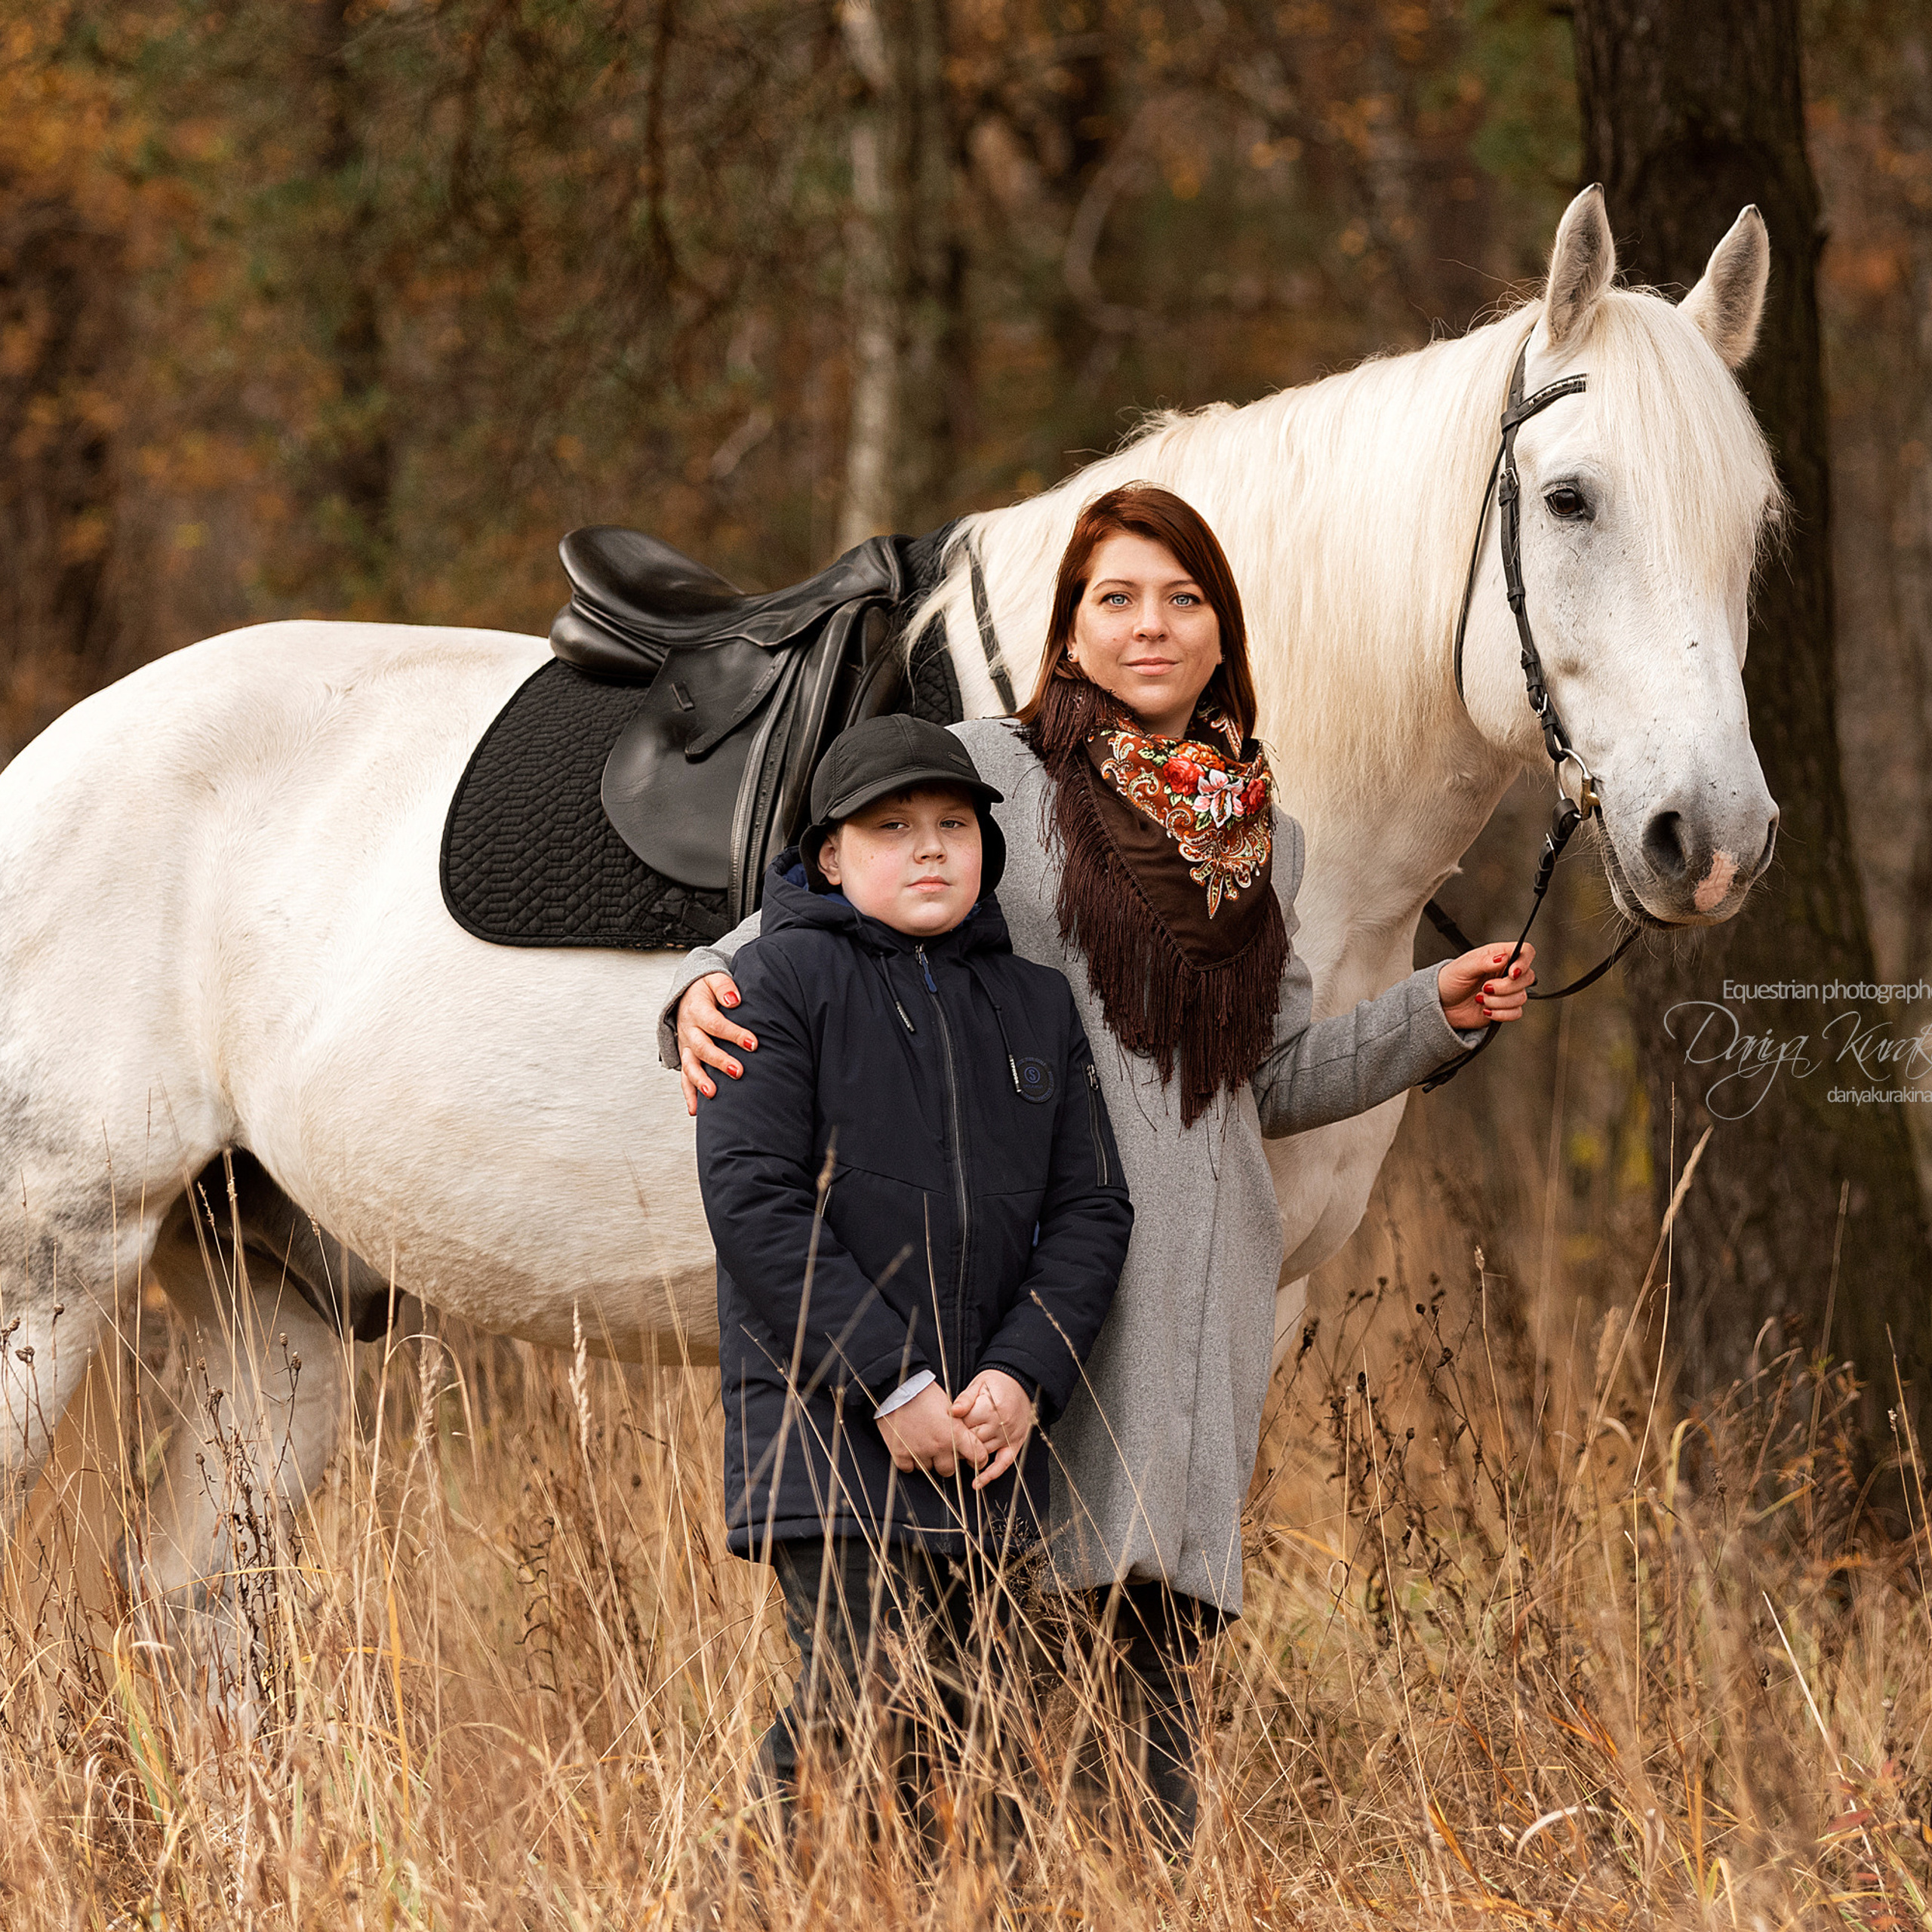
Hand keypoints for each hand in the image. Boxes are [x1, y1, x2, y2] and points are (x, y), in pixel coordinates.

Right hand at [677, 971, 755, 1114]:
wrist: (686, 994)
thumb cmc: (707, 988)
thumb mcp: (714, 978)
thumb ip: (724, 986)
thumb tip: (734, 999)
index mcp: (697, 1010)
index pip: (715, 1023)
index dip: (733, 1034)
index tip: (753, 1043)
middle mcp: (689, 1030)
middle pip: (702, 1047)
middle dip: (719, 1061)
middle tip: (738, 1071)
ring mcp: (686, 1045)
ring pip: (690, 1065)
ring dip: (700, 1080)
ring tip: (712, 1093)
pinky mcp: (686, 1056)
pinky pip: (684, 1077)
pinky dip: (689, 1094)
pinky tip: (695, 1110)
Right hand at [879, 1382, 986, 1478]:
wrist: (896, 1388)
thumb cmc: (923, 1393)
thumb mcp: (948, 1405)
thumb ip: (958, 1425)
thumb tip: (965, 1438)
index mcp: (953, 1433)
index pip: (976, 1454)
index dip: (979, 1458)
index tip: (977, 1459)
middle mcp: (937, 1446)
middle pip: (949, 1470)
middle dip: (948, 1461)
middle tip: (943, 1449)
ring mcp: (918, 1451)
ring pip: (929, 1470)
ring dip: (929, 1461)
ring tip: (925, 1445)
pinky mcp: (900, 1454)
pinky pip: (910, 1469)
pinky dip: (911, 1462)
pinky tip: (912, 1449)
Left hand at [949, 1370, 1035, 1489]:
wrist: (1021, 1382)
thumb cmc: (998, 1382)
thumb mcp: (979, 1383)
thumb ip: (965, 1398)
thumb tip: (953, 1411)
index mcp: (990, 1408)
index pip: (964, 1426)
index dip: (953, 1428)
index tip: (945, 1428)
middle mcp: (1001, 1425)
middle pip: (972, 1442)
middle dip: (958, 1443)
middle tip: (948, 1442)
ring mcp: (1009, 1436)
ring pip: (983, 1453)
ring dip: (969, 1456)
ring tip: (957, 1454)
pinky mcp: (1015, 1444)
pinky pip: (1003, 1464)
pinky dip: (990, 1475)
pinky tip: (977, 1483)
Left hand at [1437, 941, 1536, 1030]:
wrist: (1442, 1005)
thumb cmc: (1449, 981)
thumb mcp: (1462, 967)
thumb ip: (1483, 961)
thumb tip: (1503, 957)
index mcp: (1498, 956)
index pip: (1526, 952)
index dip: (1524, 962)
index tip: (1512, 973)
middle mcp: (1506, 973)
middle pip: (1528, 977)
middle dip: (1505, 987)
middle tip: (1485, 988)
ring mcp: (1507, 991)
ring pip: (1521, 997)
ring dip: (1498, 1002)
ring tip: (1480, 998)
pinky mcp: (1505, 1008)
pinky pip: (1516, 1013)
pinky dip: (1500, 1014)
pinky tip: (1485, 1010)